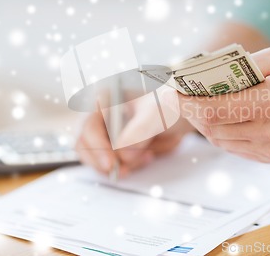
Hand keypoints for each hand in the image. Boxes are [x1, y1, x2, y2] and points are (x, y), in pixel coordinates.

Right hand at [76, 94, 193, 176]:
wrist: (185, 110)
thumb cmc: (170, 101)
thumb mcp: (158, 112)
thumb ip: (140, 130)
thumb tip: (123, 153)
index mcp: (106, 97)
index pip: (89, 125)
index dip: (97, 146)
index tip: (111, 163)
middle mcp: (101, 114)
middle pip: (85, 144)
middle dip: (103, 161)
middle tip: (123, 171)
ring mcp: (107, 131)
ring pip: (99, 157)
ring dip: (121, 164)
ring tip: (147, 156)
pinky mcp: (116, 146)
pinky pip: (115, 163)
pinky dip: (130, 165)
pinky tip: (149, 156)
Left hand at [172, 46, 269, 162]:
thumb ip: (245, 66)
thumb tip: (211, 72)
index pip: (214, 109)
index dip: (188, 102)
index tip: (175, 91)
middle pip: (212, 128)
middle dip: (191, 112)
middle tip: (181, 97)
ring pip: (220, 141)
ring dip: (204, 124)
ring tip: (197, 106)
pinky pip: (235, 148)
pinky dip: (221, 133)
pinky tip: (220, 118)